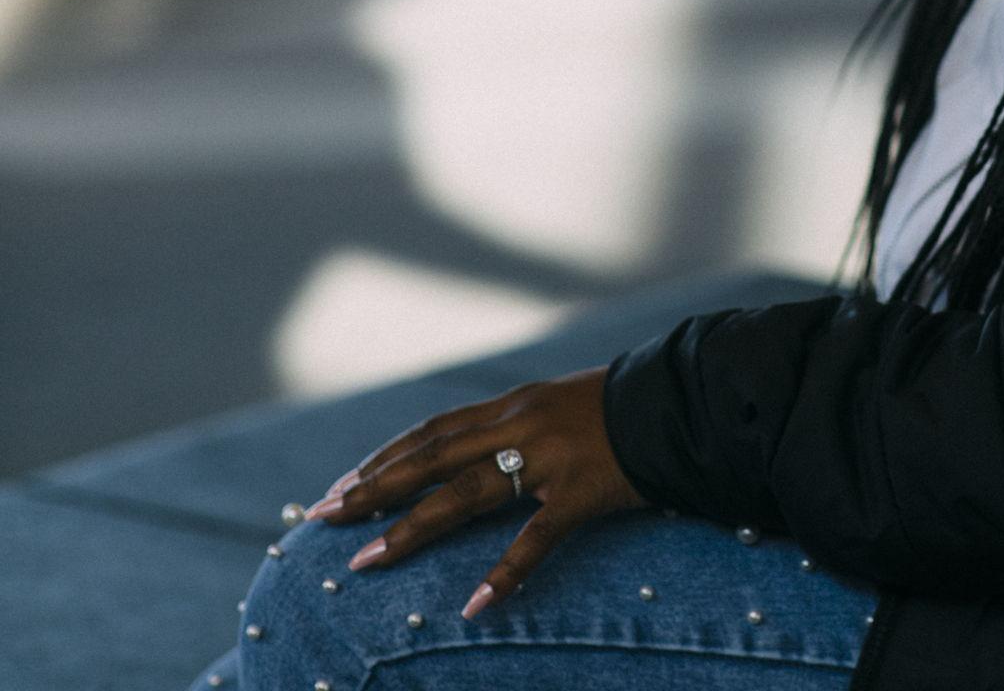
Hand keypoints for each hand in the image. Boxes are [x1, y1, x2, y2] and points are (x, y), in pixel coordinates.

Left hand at [302, 368, 646, 617]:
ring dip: (413, 528)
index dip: (382, 460)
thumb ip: (519, 426)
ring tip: (368, 562)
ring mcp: (548, 458)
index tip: (338, 487)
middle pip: (430, 458)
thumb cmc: (622, 406)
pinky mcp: (580, 491)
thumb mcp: (560, 403)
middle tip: (322, 518)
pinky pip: (535, 538)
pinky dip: (504, 572)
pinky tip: (475, 604)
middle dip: (373, 489)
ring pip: (466, 495)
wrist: (680, 399)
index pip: (431, 432)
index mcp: (513, 404)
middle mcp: (520, 424)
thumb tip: (475, 454)